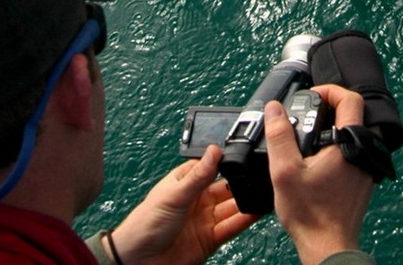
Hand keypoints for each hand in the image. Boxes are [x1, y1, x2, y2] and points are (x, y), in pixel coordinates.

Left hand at [107, 145, 257, 264]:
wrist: (139, 262)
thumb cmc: (145, 224)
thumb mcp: (174, 195)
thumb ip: (198, 175)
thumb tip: (214, 150)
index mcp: (184, 183)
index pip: (211, 167)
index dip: (226, 162)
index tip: (244, 154)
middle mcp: (196, 200)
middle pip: (225, 187)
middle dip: (241, 182)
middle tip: (259, 174)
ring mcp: (204, 220)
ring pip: (231, 207)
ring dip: (246, 201)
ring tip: (263, 191)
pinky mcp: (210, 239)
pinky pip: (232, 227)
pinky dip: (245, 219)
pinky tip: (257, 211)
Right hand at [265, 84, 375, 264]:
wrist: (327, 246)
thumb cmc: (310, 214)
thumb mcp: (284, 170)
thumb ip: (279, 135)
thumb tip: (274, 109)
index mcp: (350, 144)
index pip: (351, 99)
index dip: (329, 90)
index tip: (310, 96)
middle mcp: (364, 153)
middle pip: (357, 113)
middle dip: (333, 106)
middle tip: (310, 111)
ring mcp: (367, 167)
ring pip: (357, 132)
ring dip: (336, 126)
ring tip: (311, 133)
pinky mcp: (364, 180)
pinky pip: (356, 149)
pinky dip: (340, 144)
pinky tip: (318, 157)